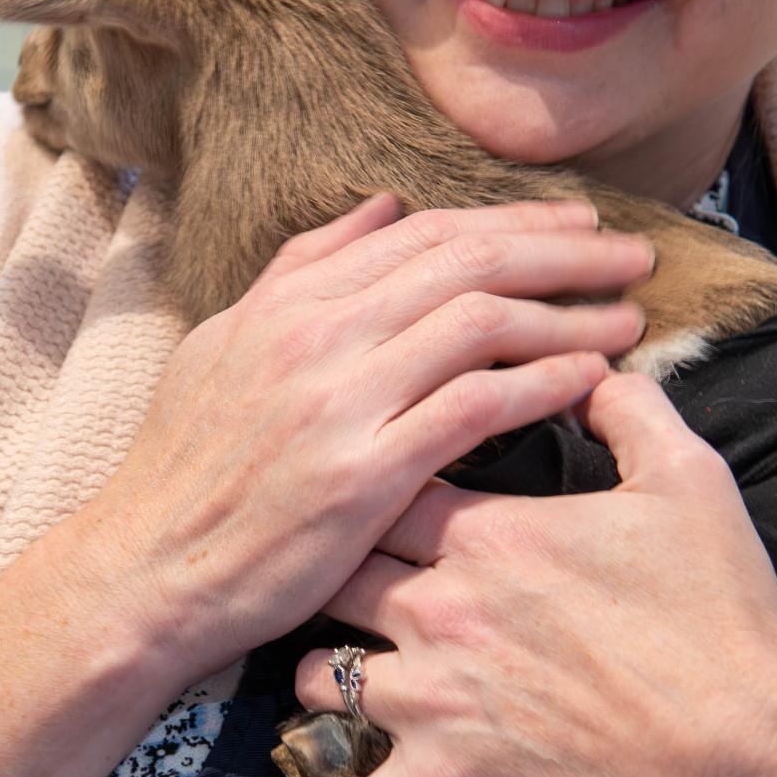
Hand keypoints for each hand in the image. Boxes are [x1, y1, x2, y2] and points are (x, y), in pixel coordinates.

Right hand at [72, 194, 652, 678]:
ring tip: (630, 320)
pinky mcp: (361, 476)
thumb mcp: (224, 346)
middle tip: (634, 259)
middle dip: (563, 253)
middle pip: (467, 263)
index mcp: (290, 302)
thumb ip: (304, 271)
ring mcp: (339, 403)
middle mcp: (316, 336)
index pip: (425, 233)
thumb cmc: (185, 470)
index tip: (579, 227)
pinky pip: (473, 409)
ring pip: (480, 324)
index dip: (514, 221)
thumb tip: (383, 207)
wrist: (142, 570)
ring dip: (569, 314)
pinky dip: (540, 383)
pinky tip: (590, 380)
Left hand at [292, 368, 776, 776]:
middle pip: (330, 577)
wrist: (744, 753)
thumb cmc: (722, 619)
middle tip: (331, 590)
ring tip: (340, 689)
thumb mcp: (692, 483)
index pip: (379, 489)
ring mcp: (432, 702)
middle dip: (325, 580)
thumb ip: (633, 412)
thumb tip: (594, 370)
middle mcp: (439, 611)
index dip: (367, 494)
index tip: (368, 503)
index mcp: (485, 535)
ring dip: (321, 684)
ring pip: (315, 682)